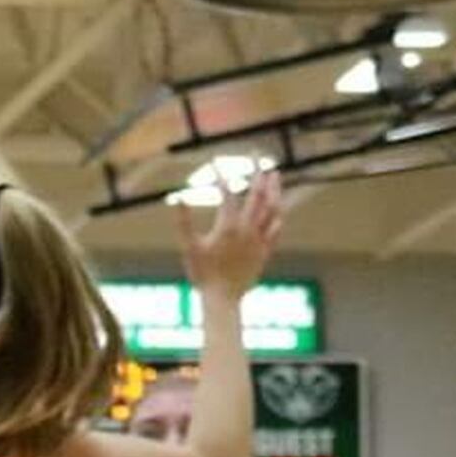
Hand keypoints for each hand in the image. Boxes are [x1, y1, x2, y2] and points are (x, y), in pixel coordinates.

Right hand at [176, 169, 282, 298]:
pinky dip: (277, 215)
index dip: (222, 177)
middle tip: (257, 157)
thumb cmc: (202, 275)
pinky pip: (276, 229)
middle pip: (257, 194)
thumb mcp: (189, 247)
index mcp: (228, 226)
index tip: (216, 164)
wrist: (222, 300)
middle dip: (257, 173)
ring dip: (274, 189)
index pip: (228, 193)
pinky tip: (278, 206)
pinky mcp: (265, 252)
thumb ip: (183, 222)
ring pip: (272, 208)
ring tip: (273, 175)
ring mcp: (259, 240)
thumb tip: (177, 197)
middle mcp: (247, 229)